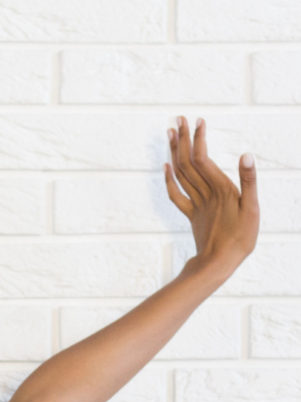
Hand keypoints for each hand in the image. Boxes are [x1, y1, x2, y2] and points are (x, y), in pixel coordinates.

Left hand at [165, 115, 258, 279]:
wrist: (218, 265)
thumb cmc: (240, 239)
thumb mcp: (251, 209)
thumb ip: (248, 182)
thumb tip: (246, 155)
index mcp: (219, 189)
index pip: (203, 158)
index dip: (198, 139)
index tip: (198, 121)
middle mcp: (205, 194)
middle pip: (188, 163)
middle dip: (182, 140)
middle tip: (178, 119)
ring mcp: (196, 204)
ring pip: (180, 174)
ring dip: (175, 153)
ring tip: (171, 133)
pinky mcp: (192, 215)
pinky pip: (177, 195)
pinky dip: (169, 180)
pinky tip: (166, 167)